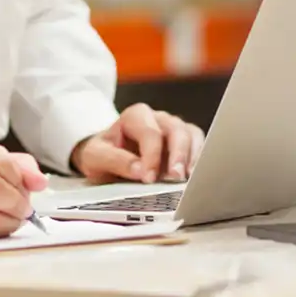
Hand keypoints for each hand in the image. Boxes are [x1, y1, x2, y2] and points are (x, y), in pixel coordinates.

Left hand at [70, 103, 203, 184]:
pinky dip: (199, 160)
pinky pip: (198, 145)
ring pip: (190, 134)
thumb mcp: (96, 157)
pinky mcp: (184, 142)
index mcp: (134, 116)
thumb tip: (140, 170)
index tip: (148, 178)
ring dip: (192, 157)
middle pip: (175, 129)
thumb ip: (115, 160)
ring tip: (188, 180)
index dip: (151, 156)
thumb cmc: (103, 155)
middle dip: (177, 154)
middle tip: (175, 177)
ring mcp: (172, 128)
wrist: (105, 158)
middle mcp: (156, 118)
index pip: (149, 132)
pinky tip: (195, 178)